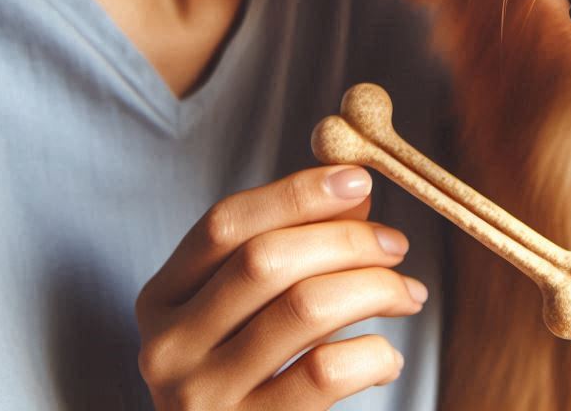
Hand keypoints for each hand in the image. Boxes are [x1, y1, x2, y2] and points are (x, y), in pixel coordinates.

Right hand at [135, 165, 428, 408]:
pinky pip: (325, 372)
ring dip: (374, 288)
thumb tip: (354, 195)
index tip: (359, 179)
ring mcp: (203, 396)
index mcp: (162, 300)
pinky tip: (386, 358)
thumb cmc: (248, 381)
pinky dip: (372, 353)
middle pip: (265, 260)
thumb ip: (290, 250)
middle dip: (346, 240)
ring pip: (304, 309)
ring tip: (408, 294)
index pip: (224, 224)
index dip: (295, 193)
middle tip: (397, 244)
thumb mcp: (248, 314)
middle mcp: (168, 347)